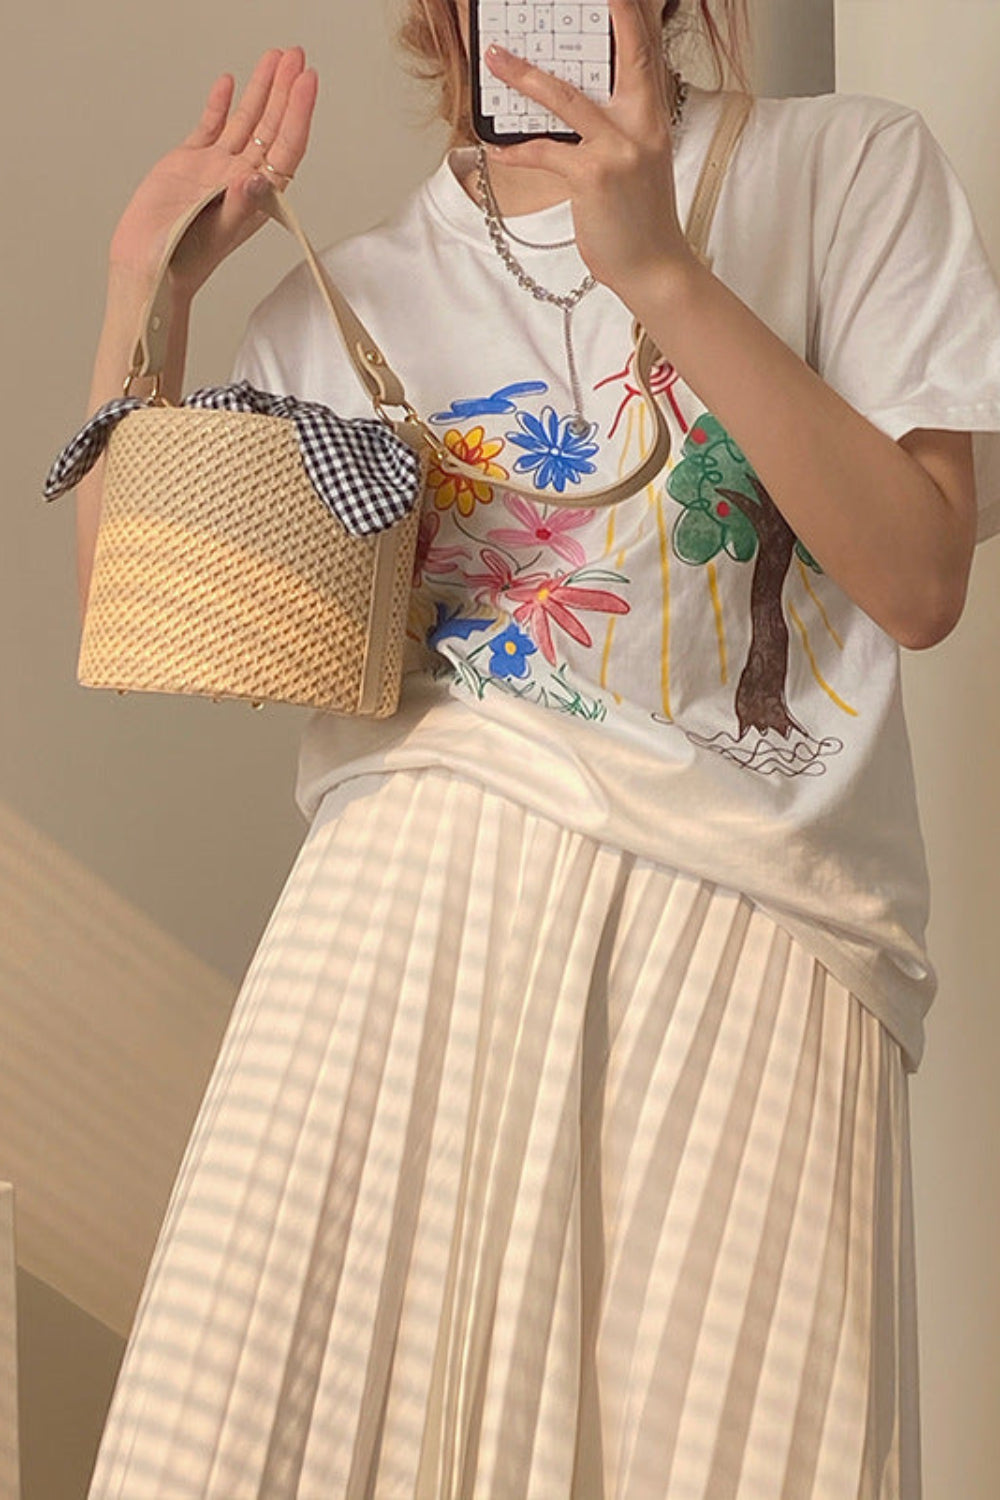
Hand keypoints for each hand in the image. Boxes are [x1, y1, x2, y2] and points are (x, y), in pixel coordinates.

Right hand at [108, 48, 317, 299]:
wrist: (148, 265)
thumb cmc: (185, 260)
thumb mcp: (216, 233)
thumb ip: (240, 205)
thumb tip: (258, 178)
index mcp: (257, 195)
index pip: (286, 147)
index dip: (299, 112)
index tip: (307, 81)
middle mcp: (241, 177)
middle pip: (271, 125)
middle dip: (284, 89)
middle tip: (296, 56)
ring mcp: (217, 167)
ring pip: (245, 120)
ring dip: (260, 89)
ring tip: (274, 57)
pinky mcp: (190, 162)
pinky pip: (211, 126)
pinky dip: (220, 104)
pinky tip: (230, 82)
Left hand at [484, 0, 695, 298]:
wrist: (655, 268)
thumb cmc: (641, 222)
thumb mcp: (639, 166)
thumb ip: (617, 132)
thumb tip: (576, 113)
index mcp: (653, 119)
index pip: (647, 54)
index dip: (632, 17)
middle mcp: (642, 126)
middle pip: (625, 55)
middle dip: (606, 17)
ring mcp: (619, 149)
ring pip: (567, 98)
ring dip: (525, 76)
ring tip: (497, 60)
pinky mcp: (593, 176)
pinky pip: (545, 151)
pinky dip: (516, 149)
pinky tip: (495, 147)